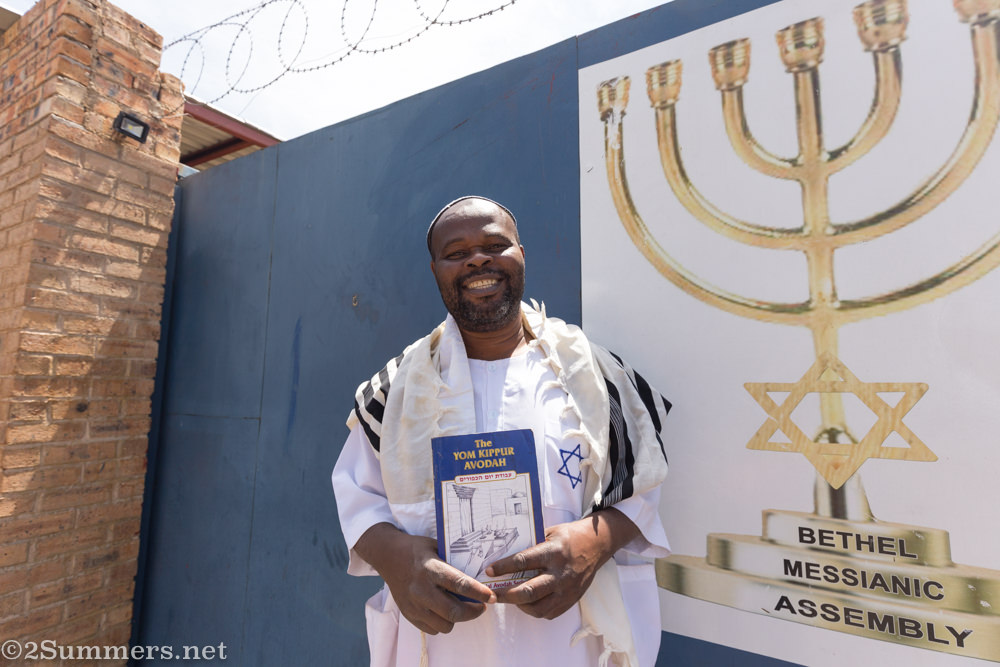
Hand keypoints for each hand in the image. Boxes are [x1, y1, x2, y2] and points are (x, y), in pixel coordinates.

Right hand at [354, 523, 495, 633]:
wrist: (388, 556)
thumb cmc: (417, 550)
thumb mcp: (436, 547)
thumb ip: (454, 562)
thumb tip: (480, 573)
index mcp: (430, 569)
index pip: (460, 585)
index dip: (479, 593)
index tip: (491, 597)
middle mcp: (421, 589)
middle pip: (453, 611)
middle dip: (474, 612)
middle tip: (482, 607)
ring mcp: (413, 604)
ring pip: (445, 624)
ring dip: (457, 619)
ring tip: (461, 608)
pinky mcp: (408, 614)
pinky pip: (432, 629)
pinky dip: (442, 623)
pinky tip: (444, 610)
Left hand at [485, 508, 638, 618]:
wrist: (596, 545)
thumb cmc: (569, 537)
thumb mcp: (549, 533)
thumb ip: (531, 545)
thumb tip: (504, 553)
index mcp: (553, 552)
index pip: (523, 562)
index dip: (503, 568)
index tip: (488, 571)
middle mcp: (560, 573)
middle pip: (528, 592)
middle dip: (506, 595)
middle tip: (492, 594)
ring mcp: (567, 589)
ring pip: (538, 608)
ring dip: (519, 605)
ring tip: (510, 598)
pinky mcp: (571, 599)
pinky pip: (549, 613)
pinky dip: (535, 610)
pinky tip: (527, 602)